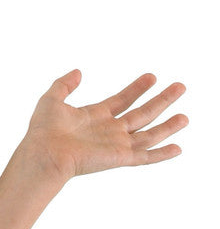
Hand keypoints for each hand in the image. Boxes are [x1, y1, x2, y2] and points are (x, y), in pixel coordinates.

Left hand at [22, 70, 187, 184]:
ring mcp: (116, 145)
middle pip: (142, 114)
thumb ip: (64, 84)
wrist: (44, 154)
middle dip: (161, 100)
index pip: (123, 100)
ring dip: (168, 126)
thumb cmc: (43, 131)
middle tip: (179, 87)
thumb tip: (78, 71)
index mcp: (95, 117)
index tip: (152, 77)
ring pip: (149, 134)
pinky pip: (145, 156)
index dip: (137, 88)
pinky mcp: (119, 157)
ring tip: (185, 116)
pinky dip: (162, 153)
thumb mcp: (52, 99)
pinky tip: (178, 148)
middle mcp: (109, 131)